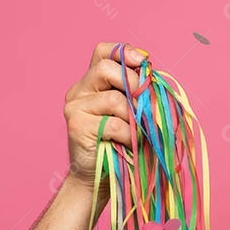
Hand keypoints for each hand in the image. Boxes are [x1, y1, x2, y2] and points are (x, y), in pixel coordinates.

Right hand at [61, 42, 145, 201]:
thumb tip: (154, 79)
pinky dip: (128, 135)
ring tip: (137, 132)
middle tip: (145, 104)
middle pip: (105, 68)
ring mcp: (75, 106)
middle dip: (133, 83)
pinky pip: (113, 124)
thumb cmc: (121, 145)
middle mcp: (80, 90)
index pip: (104, 52)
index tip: (145, 63)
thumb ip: (138, 94)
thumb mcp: (133, 114)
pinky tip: (129, 144)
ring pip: (113, 98)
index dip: (125, 52)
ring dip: (134, 117)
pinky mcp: (76, 125)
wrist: (98, 178)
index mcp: (93, 82)